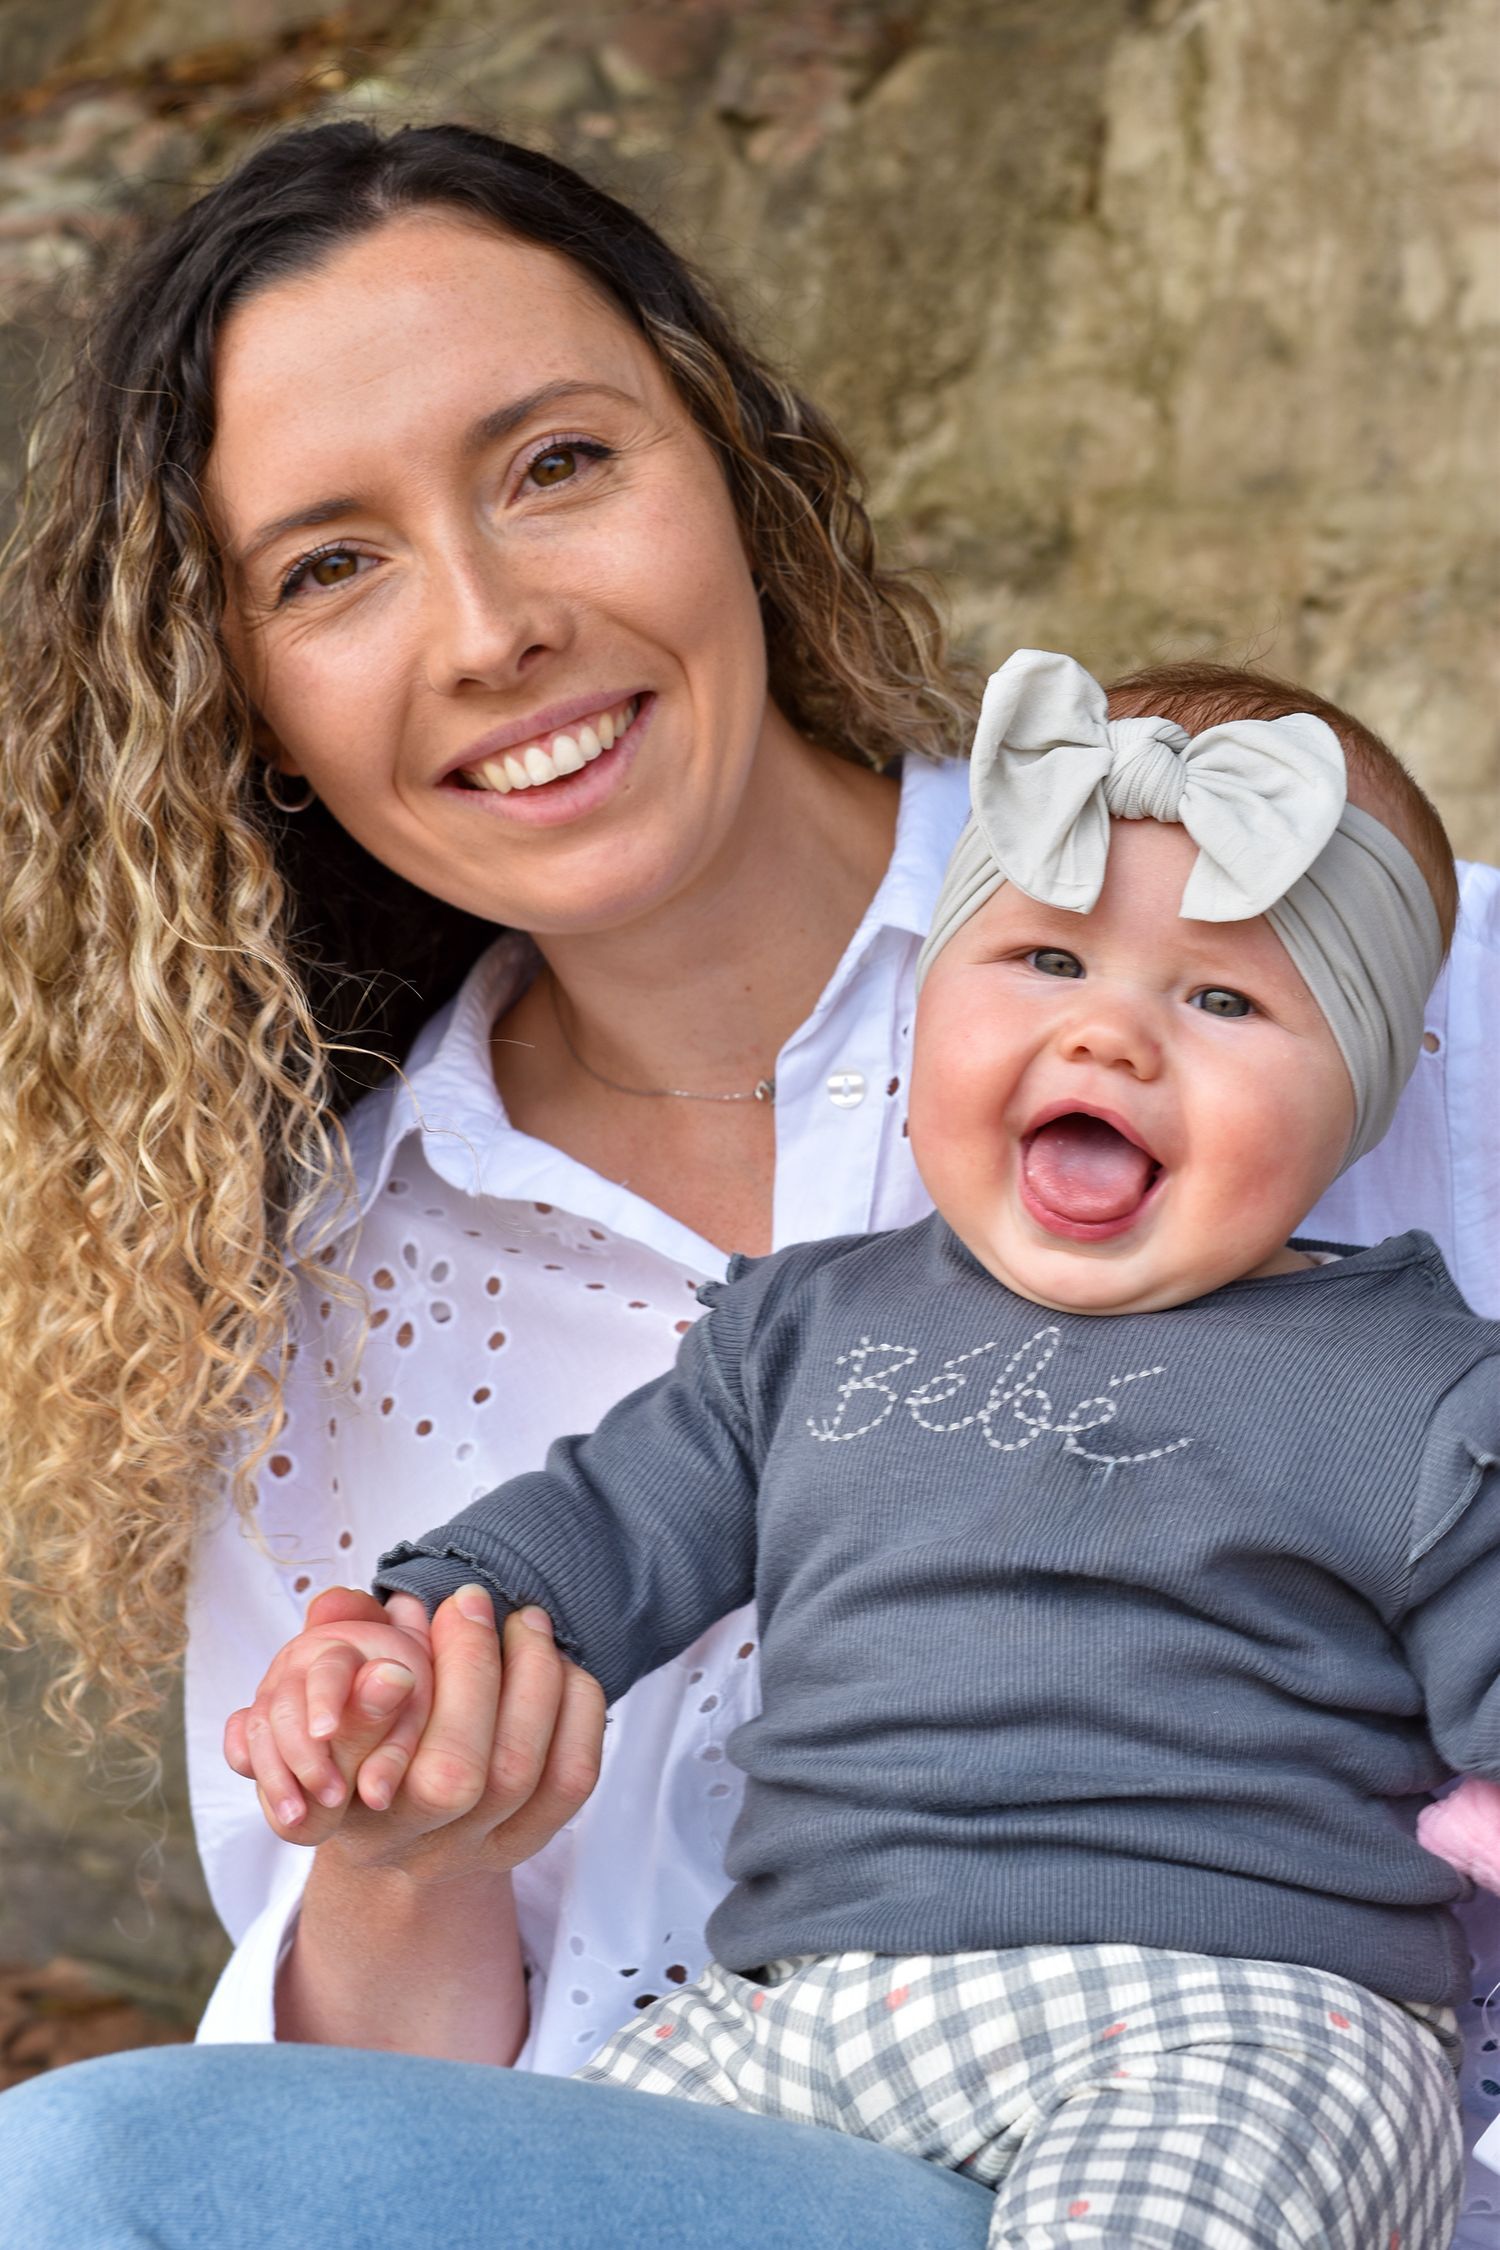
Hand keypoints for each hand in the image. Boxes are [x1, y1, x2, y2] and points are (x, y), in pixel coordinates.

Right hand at [224, 1585, 435, 1840]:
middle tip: (335, 1798)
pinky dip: (246, 1763)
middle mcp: (301, 1661)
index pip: (329, 1670)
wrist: (380, 1709)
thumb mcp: (413, 1714)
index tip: (326, 1734)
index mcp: (347, 1647)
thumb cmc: (405, 1706)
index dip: (324, 1701)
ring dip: (275, 1777)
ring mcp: (274, 1687)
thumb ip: (397, 1722)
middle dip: (304, 1757)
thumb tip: (389, 1705)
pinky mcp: (259, 1716)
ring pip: (259, 1728)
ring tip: (298, 1818)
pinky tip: (267, 1794)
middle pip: (285, 1706)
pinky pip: (240, 1738)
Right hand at [311, 1591, 605, 1885]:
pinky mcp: (526, 1841)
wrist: (401, 1834)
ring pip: (516, 1773)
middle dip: (471, 1668)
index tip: (404, 1625)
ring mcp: (472, 1848)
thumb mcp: (329, 1707)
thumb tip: (336, 1602)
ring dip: (533, 1678)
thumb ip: (334, 1653)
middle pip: (453, 1775)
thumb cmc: (366, 1748)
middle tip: (472, 1602)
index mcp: (345, 1808)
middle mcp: (407, 1841)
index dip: (378, 1706)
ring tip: (525, 1622)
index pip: (357, 1767)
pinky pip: (570, 1780)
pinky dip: (576, 1709)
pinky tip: (560, 1667)